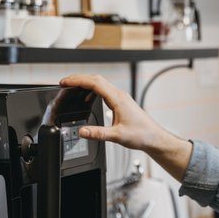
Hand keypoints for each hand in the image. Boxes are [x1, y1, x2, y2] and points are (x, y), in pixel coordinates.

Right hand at [59, 74, 191, 180]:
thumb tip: (82, 132)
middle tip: (64, 83)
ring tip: (72, 89)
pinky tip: (87, 99)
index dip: (78, 80)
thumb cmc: (141, 135)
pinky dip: (93, 91)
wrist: (154, 138)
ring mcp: (121, 97)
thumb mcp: (117, 136)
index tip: (65, 82)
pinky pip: (104, 91)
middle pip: (96, 79)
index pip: (94, 83)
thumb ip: (98, 134)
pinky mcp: (121, 102)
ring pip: (100, 84)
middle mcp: (119, 95)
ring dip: (85, 84)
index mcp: (118, 99)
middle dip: (78, 79)